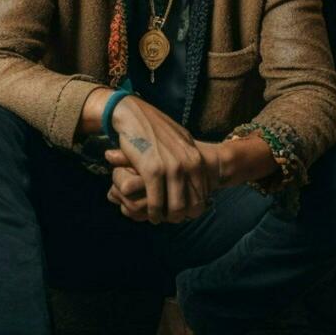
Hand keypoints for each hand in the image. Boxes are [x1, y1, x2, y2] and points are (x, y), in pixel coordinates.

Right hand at [104, 136, 223, 223]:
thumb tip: (199, 175)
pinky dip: (153, 213)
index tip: (184, 213)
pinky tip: (151, 215)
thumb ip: (190, 160)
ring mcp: (171, 168)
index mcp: (196, 159)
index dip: (194, 209)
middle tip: (171, 219)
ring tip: (160, 218)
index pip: (202, 195)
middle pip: (191, 205)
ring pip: (174, 208)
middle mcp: (187, 164)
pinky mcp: (152, 171)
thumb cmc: (155, 130)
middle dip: (181, 216)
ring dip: (167, 218)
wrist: (134, 115)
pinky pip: (156, 203)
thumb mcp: (180, 141)